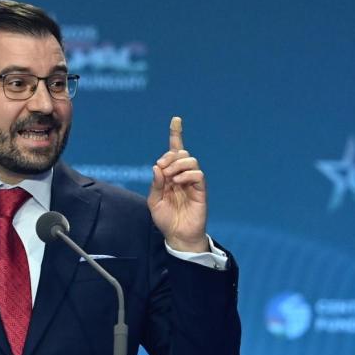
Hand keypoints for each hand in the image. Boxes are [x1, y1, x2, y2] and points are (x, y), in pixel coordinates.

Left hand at [147, 117, 208, 251]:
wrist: (177, 235)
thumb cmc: (165, 219)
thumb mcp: (154, 201)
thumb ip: (155, 183)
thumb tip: (157, 167)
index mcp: (170, 175)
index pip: (174, 151)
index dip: (176, 134)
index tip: (176, 119)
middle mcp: (182, 175)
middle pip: (180, 153)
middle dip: (169, 157)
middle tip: (162, 170)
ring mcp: (192, 182)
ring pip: (190, 160)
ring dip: (178, 165)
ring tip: (171, 178)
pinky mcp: (201, 190)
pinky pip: (197, 174)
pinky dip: (187, 174)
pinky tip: (178, 183)